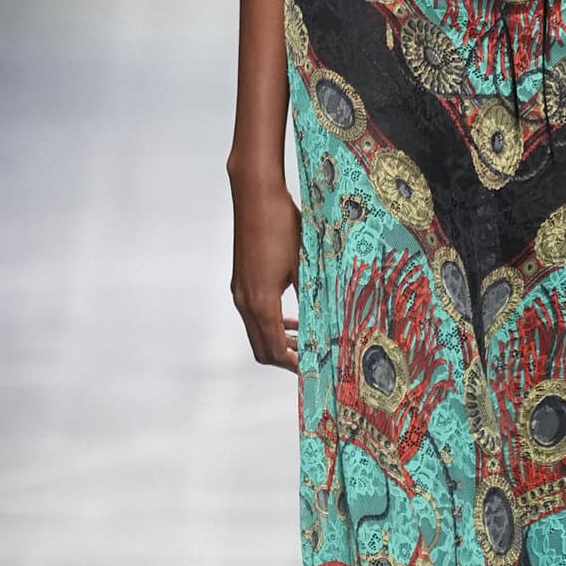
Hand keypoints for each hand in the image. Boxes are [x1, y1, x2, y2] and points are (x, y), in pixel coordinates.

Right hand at [229, 169, 301, 369]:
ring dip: (279, 340)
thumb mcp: (304, 265)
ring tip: (305, 342)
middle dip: (285, 358)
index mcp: (261, 303)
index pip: (274, 349)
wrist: (256, 196)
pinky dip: (272, 323)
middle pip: (261, 348)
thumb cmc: (283, 227)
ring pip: (257, 332)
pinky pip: (254, 315)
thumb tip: (325, 322)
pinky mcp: (240, 282)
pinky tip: (293, 317)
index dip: (293, 364)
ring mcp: (239, 292)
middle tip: (311, 360)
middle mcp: (245, 302)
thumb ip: (311, 297)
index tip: (313, 369)